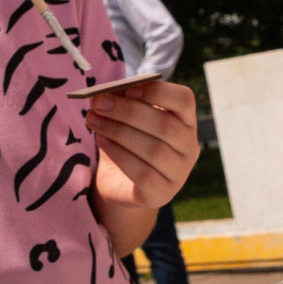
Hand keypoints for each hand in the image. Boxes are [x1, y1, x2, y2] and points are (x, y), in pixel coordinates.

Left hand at [85, 79, 199, 210]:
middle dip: (127, 111)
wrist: (119, 184)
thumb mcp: (128, 119)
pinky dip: (119, 154)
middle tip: (98, 103)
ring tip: (93, 120)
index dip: (158, 92)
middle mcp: (189, 148)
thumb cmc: (127, 142)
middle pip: (165, 125)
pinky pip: (142, 173)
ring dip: (118, 131)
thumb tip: (107, 93)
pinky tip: (102, 141)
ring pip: (153, 149)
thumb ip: (125, 103)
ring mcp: (178, 174)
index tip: (128, 89)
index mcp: (186, 122)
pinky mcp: (161, 194)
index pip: (184, 100)